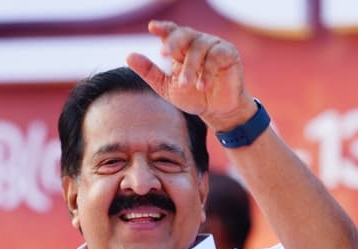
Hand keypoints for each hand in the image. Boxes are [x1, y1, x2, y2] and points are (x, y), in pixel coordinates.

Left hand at [127, 20, 256, 131]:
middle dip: (173, 42)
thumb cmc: (192, 96)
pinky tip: (202, 86)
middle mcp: (197, 42)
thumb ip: (149, 71)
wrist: (217, 112)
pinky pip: (216, 57)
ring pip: (199, 48)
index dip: (163, 28)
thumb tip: (129, 56)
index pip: (171, 32)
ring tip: (186, 85)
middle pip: (184, 34)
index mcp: (181, 47)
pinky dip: (208, 72)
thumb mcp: (166, 87)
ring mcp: (214, 45)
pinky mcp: (229, 53)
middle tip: (163, 54)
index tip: (152, 27)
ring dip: (190, 67)